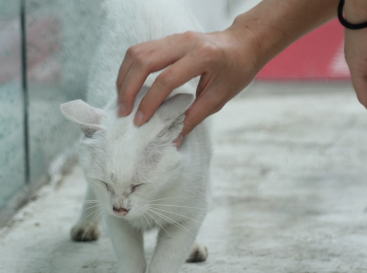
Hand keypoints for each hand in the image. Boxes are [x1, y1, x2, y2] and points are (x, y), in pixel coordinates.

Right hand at [116, 30, 261, 136]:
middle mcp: (185, 42)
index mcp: (203, 56)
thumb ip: (194, 117)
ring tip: (123, 100)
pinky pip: (140, 50)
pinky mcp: (168, 38)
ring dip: (124, 77)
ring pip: (137, 52)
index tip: (140, 121)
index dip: (150, 102)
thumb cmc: (236, 70)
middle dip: (128, 88)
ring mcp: (175, 37)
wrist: (244, 43)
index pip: (166, 79)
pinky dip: (130, 69)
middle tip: (124, 112)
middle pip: (144, 61)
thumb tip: (173, 140)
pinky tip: (128, 86)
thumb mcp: (219, 97)